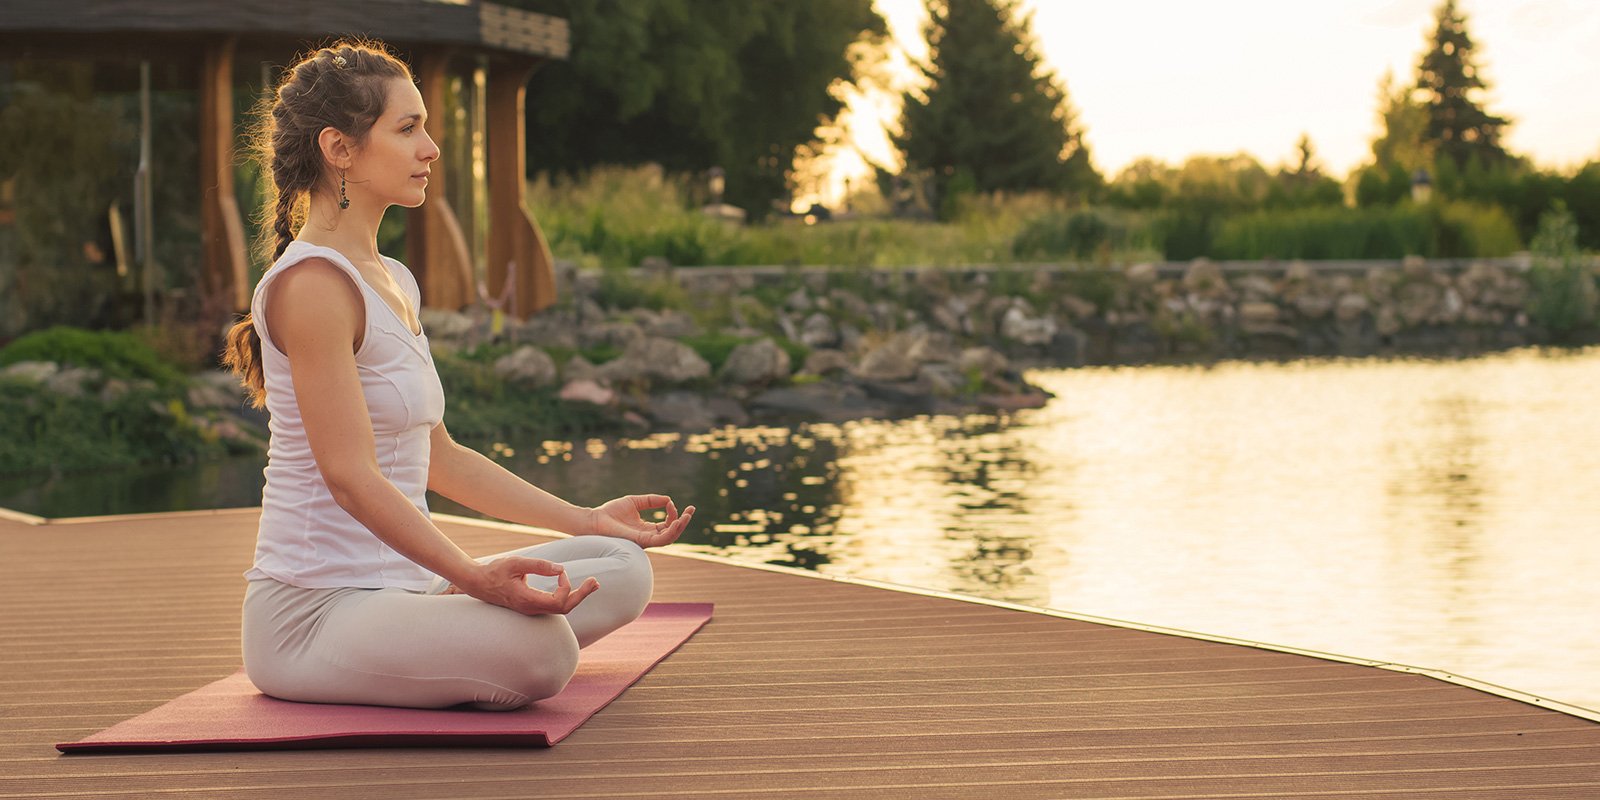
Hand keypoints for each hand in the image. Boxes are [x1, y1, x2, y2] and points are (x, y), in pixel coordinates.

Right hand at [446, 556, 598, 616]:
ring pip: (561, 609)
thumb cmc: (495, 571)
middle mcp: (531, 609)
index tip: (561, 572)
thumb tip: (561, 569)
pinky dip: (568, 596)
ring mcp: (532, 609)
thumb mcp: (516, 563)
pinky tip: (576, 587)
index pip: (558, 602)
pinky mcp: (532, 606)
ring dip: (578, 596)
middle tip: (596, 582)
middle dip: (582, 595)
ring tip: (593, 584)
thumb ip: (539, 565)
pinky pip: (554, 605)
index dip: (566, 587)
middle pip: (564, 609)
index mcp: (527, 600)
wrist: (478, 582)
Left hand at [588, 494, 694, 547]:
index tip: (671, 503)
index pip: (667, 525)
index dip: (674, 514)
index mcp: (647, 528)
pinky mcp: (641, 541)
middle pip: (672, 532)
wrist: (596, 519)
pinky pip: (660, 540)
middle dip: (684, 522)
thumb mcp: (636, 502)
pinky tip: (675, 521)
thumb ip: (651, 500)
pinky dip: (670, 531)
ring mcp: (645, 540)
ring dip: (680, 527)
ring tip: (686, 516)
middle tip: (691, 510)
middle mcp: (648, 536)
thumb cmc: (611, 512)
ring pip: (669, 538)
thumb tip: (668, 500)